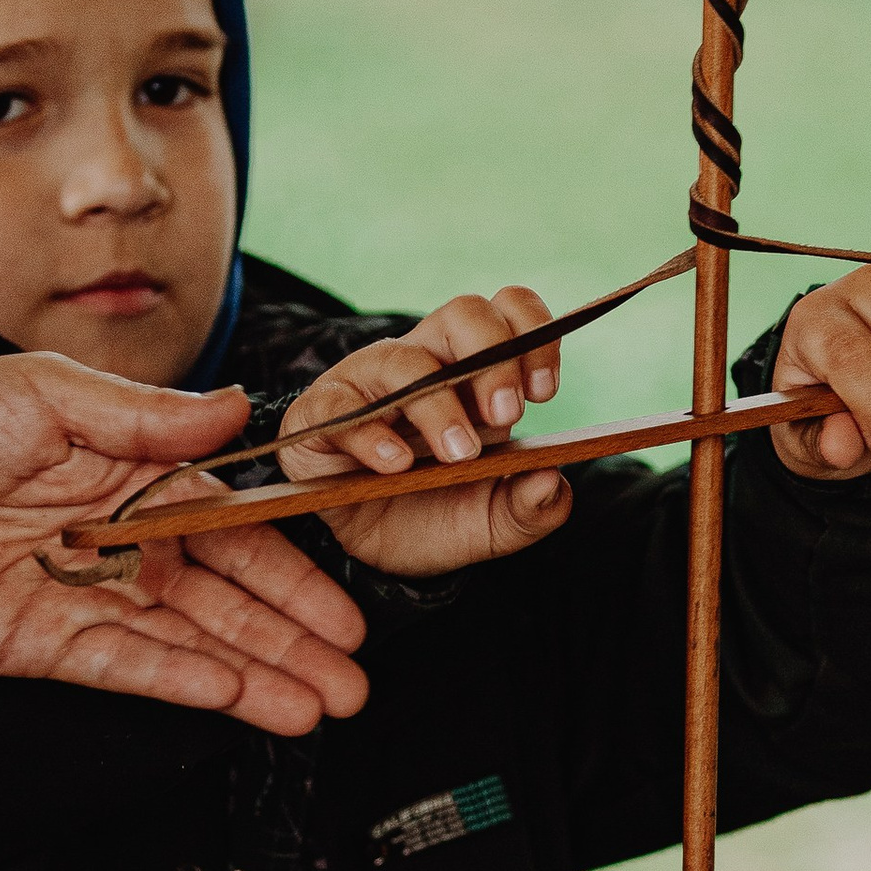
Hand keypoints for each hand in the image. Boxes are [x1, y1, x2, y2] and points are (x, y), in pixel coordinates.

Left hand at [0, 355, 369, 732]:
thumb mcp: (50, 393)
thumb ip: (148, 417)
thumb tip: (238, 411)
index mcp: (138, 477)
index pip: (235, 531)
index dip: (293, 573)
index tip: (345, 610)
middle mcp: (125, 543)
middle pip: (228, 601)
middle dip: (294, 642)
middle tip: (354, 680)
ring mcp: (90, 597)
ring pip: (191, 644)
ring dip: (257, 676)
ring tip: (320, 706)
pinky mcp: (46, 644)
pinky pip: (127, 667)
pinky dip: (182, 682)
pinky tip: (236, 698)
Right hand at [274, 289, 574, 574]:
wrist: (374, 556)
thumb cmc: (437, 517)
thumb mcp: (497, 522)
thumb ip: (532, 506)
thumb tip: (551, 482)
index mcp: (474, 373)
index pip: (508, 314)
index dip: (533, 334)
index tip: (543, 392)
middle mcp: (422, 364)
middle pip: (462, 314)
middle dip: (493, 357)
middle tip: (506, 415)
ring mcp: (367, 385)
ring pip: (403, 359)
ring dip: (438, 405)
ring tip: (458, 455)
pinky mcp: (319, 418)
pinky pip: (339, 406)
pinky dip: (370, 434)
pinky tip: (395, 464)